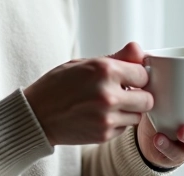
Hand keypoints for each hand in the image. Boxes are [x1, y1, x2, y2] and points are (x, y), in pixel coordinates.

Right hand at [24, 42, 153, 145]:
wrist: (36, 115)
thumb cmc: (58, 85)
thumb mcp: (85, 63)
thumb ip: (117, 58)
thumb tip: (139, 50)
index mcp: (105, 70)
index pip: (143, 74)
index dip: (137, 76)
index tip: (130, 78)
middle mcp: (108, 94)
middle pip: (147, 99)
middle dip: (139, 95)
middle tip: (125, 93)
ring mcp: (107, 117)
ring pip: (138, 116)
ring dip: (129, 110)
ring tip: (110, 104)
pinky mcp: (104, 134)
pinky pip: (124, 127)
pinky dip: (117, 122)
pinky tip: (100, 115)